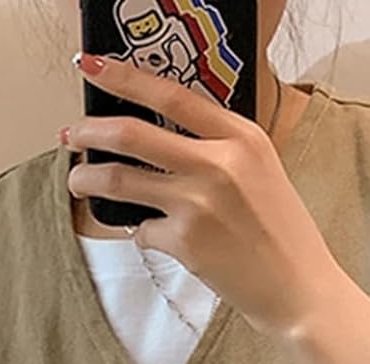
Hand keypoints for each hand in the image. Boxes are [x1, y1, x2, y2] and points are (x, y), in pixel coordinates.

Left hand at [64, 52, 343, 340]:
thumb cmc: (281, 232)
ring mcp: (197, 203)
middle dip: (90, 130)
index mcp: (241, 137)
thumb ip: (220, 146)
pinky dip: (139, 231)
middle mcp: (217, 163)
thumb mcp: (261, 170)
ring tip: (78, 182)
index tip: (92, 68)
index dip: (124, 78)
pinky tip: (153, 234)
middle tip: (71, 134)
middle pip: (131, 133)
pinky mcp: (184, 242)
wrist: (298, 289)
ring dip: (88, 179)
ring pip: (119, 180)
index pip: (171, 94)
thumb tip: (162, 134)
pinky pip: (140, 229)